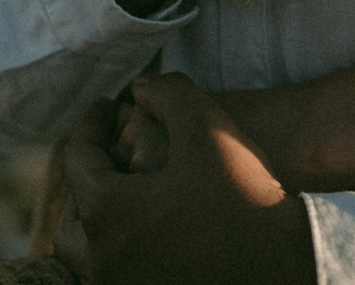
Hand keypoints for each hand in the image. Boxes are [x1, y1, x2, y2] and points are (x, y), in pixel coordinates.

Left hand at [56, 74, 314, 284]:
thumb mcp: (207, 124)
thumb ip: (168, 92)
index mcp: (107, 213)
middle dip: (85, 180)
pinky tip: (148, 230)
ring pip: (88, 255)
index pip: (78, 159)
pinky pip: (114, 274)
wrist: (281, 263)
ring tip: (125, 196)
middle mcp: (101, 260)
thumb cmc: (242, 193)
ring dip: (96, 221)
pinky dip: (118, 249)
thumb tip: (139, 88)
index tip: (105, 105)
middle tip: (106, 156)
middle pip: (73, 218)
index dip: (90, 124)